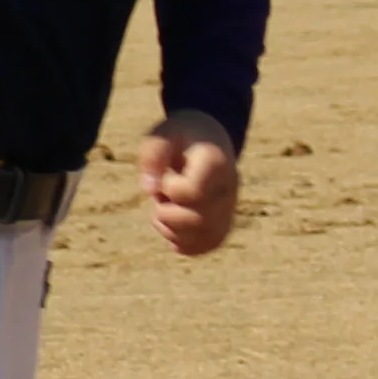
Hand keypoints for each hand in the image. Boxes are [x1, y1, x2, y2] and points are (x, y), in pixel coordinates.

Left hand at [142, 111, 239, 256]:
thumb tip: (148, 189)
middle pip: (199, 221)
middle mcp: (229, 188)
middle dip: (167, 213)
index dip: (169, 190)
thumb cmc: (181, 136)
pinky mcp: (224, 222)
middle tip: (160, 196)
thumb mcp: (163, 134)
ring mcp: (229, 207)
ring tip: (164, 210)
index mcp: (216, 163)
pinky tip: (171, 228)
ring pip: (204, 237)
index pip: (192, 193)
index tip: (165, 177)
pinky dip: (185, 243)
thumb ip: (152, 155)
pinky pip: (209, 244)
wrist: (208, 139)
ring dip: (172, 231)